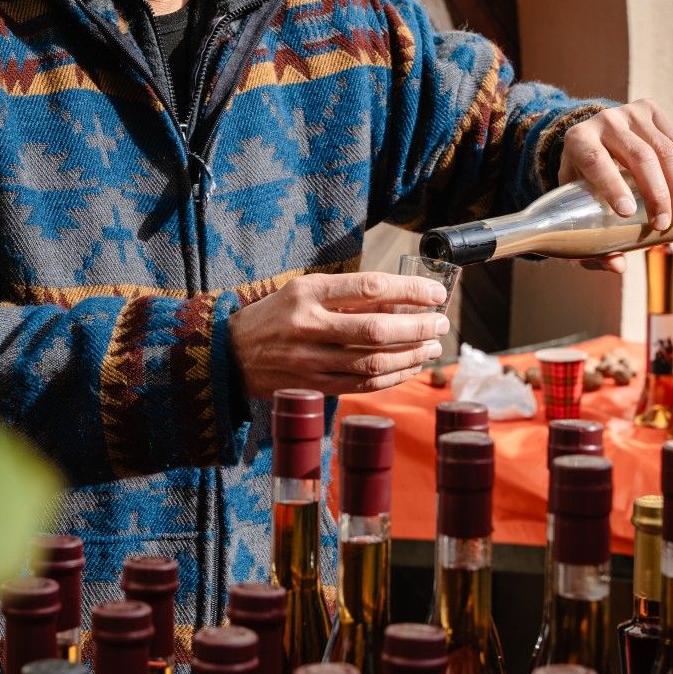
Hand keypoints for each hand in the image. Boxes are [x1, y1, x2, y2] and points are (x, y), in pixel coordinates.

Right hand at [230, 272, 450, 398]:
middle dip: (417, 327)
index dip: (409, 290)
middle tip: (441, 323)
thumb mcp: (303, 290)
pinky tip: (409, 369)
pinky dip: (392, 378)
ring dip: (410, 355)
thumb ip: (346, 294)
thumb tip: (400, 300)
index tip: (435, 292)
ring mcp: (310, 360)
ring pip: (373, 361)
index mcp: (308, 292)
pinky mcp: (313, 386)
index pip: (370, 287)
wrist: (231, 354)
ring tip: (431, 347)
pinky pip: (362, 385)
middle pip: (377, 328)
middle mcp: (308, 325)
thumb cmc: (275, 315)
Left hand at [557, 99, 672, 274]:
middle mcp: (604, 121)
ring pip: (664, 149)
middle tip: (663, 225)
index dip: (612, 186)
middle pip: (639, 156)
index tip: (629, 213)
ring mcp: (630, 113)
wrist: (592, 138)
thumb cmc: (582, 181)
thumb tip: (617, 266)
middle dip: (656, 193)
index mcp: (577, 141)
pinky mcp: (652, 111)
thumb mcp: (575, 205)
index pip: (595, 160)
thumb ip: (588, 237)